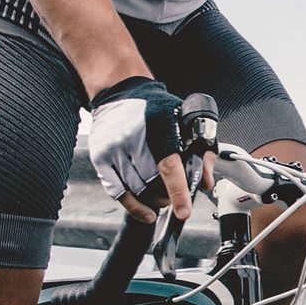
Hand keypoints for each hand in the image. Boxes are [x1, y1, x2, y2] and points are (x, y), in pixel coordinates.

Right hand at [87, 77, 193, 222]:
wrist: (119, 91)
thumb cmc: (156, 108)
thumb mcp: (186, 120)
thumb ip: (202, 151)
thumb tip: (204, 182)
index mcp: (159, 126)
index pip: (168, 165)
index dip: (177, 191)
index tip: (183, 210)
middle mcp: (133, 137)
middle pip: (152, 183)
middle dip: (167, 196)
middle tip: (174, 196)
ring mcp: (114, 148)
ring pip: (136, 190)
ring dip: (152, 201)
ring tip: (161, 198)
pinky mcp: (101, 157)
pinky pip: (116, 191)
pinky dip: (133, 206)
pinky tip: (146, 212)